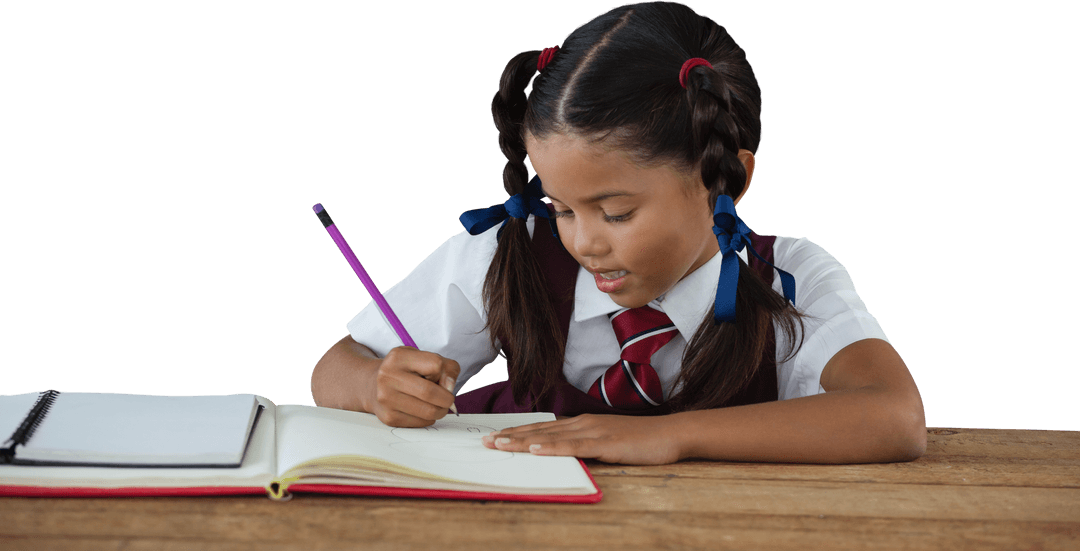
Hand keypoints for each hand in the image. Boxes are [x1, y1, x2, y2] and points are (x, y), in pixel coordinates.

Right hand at [370, 346, 459, 427]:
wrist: (372, 385)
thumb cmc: (404, 371)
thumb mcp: (422, 358)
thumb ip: (445, 367)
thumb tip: (449, 388)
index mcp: (398, 357)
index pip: (436, 365)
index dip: (445, 373)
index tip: (440, 378)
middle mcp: (388, 377)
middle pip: (430, 392)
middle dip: (447, 399)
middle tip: (448, 399)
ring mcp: (386, 399)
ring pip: (428, 411)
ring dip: (440, 410)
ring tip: (438, 405)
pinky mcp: (389, 417)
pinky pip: (421, 423)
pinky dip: (429, 418)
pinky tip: (422, 410)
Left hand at [480, 414, 683, 464]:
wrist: (670, 434)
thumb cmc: (641, 440)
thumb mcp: (607, 441)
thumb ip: (585, 444)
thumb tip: (563, 450)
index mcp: (581, 423)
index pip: (543, 428)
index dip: (518, 432)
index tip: (495, 436)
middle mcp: (582, 423)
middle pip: (540, 431)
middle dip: (511, 436)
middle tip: (484, 440)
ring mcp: (593, 432)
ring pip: (550, 437)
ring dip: (523, 441)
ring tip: (499, 443)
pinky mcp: (604, 443)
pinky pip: (573, 446)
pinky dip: (552, 447)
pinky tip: (536, 449)